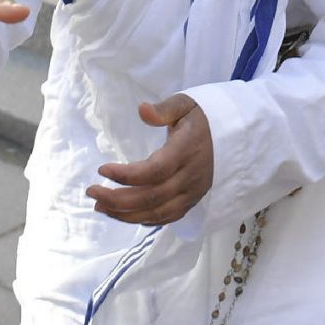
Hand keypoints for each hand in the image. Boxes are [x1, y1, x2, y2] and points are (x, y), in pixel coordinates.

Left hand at [89, 95, 212, 225]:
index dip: (127, 175)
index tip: (102, 169)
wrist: (232, 136)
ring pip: (157, 213)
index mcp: (187, 151)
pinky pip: (166, 217)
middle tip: (91, 192)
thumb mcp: (185, 104)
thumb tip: (141, 110)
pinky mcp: (192, 201)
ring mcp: (193, 193)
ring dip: (126, 214)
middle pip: (152, 197)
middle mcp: (191, 177)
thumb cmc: (200, 119)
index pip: (155, 170)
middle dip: (118, 199)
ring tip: (100, 206)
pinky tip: (122, 214)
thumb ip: (163, 109)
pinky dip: (142, 219)